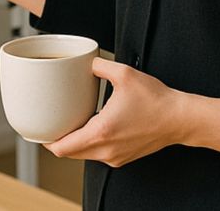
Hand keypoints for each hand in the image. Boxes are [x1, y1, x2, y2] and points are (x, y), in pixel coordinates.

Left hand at [43, 57, 186, 167]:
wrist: (179, 119)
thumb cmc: (156, 100)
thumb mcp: (125, 74)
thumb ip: (101, 66)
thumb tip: (89, 62)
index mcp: (101, 132)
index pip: (62, 148)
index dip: (46, 141)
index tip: (40, 131)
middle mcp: (106, 150)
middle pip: (69, 153)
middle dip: (58, 140)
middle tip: (53, 124)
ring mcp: (115, 157)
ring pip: (84, 155)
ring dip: (75, 142)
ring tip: (73, 123)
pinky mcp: (123, 157)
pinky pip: (99, 154)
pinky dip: (91, 143)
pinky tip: (95, 126)